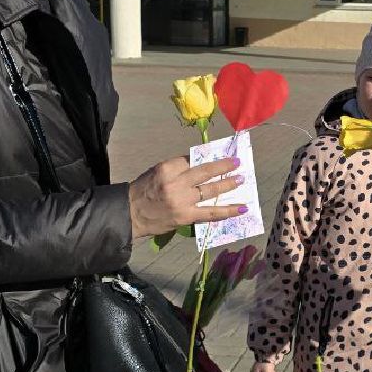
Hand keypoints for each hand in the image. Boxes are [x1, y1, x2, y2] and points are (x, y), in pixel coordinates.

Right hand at [127, 156, 243, 240]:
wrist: (130, 214)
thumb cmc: (143, 191)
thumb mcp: (157, 172)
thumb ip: (178, 168)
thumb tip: (201, 164)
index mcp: (167, 168)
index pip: (192, 159)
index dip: (208, 157)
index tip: (220, 155)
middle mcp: (176, 183)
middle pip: (205, 172)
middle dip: (224, 167)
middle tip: (238, 163)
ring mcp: (182, 200)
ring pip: (211, 191)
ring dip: (228, 185)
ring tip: (241, 179)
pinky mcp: (186, 216)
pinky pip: (210, 212)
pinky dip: (227, 211)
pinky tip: (241, 209)